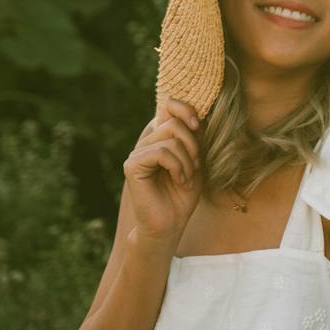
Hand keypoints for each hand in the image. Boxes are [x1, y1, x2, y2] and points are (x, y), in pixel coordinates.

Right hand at [122, 95, 203, 241]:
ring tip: (187, 178)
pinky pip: (161, 152)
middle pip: (174, 123)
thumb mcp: (196, 160)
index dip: (186, 109)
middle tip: (195, 167)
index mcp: (161, 138)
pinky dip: (177, 166)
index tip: (197, 126)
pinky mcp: (132, 165)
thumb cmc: (183, 194)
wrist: (171, 223)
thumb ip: (195, 137)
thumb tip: (196, 113)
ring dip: (187, 161)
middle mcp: (147, 142)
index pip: (170, 106)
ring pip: (170, 138)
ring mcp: (137, 152)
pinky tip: (179, 180)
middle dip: (193, 146)